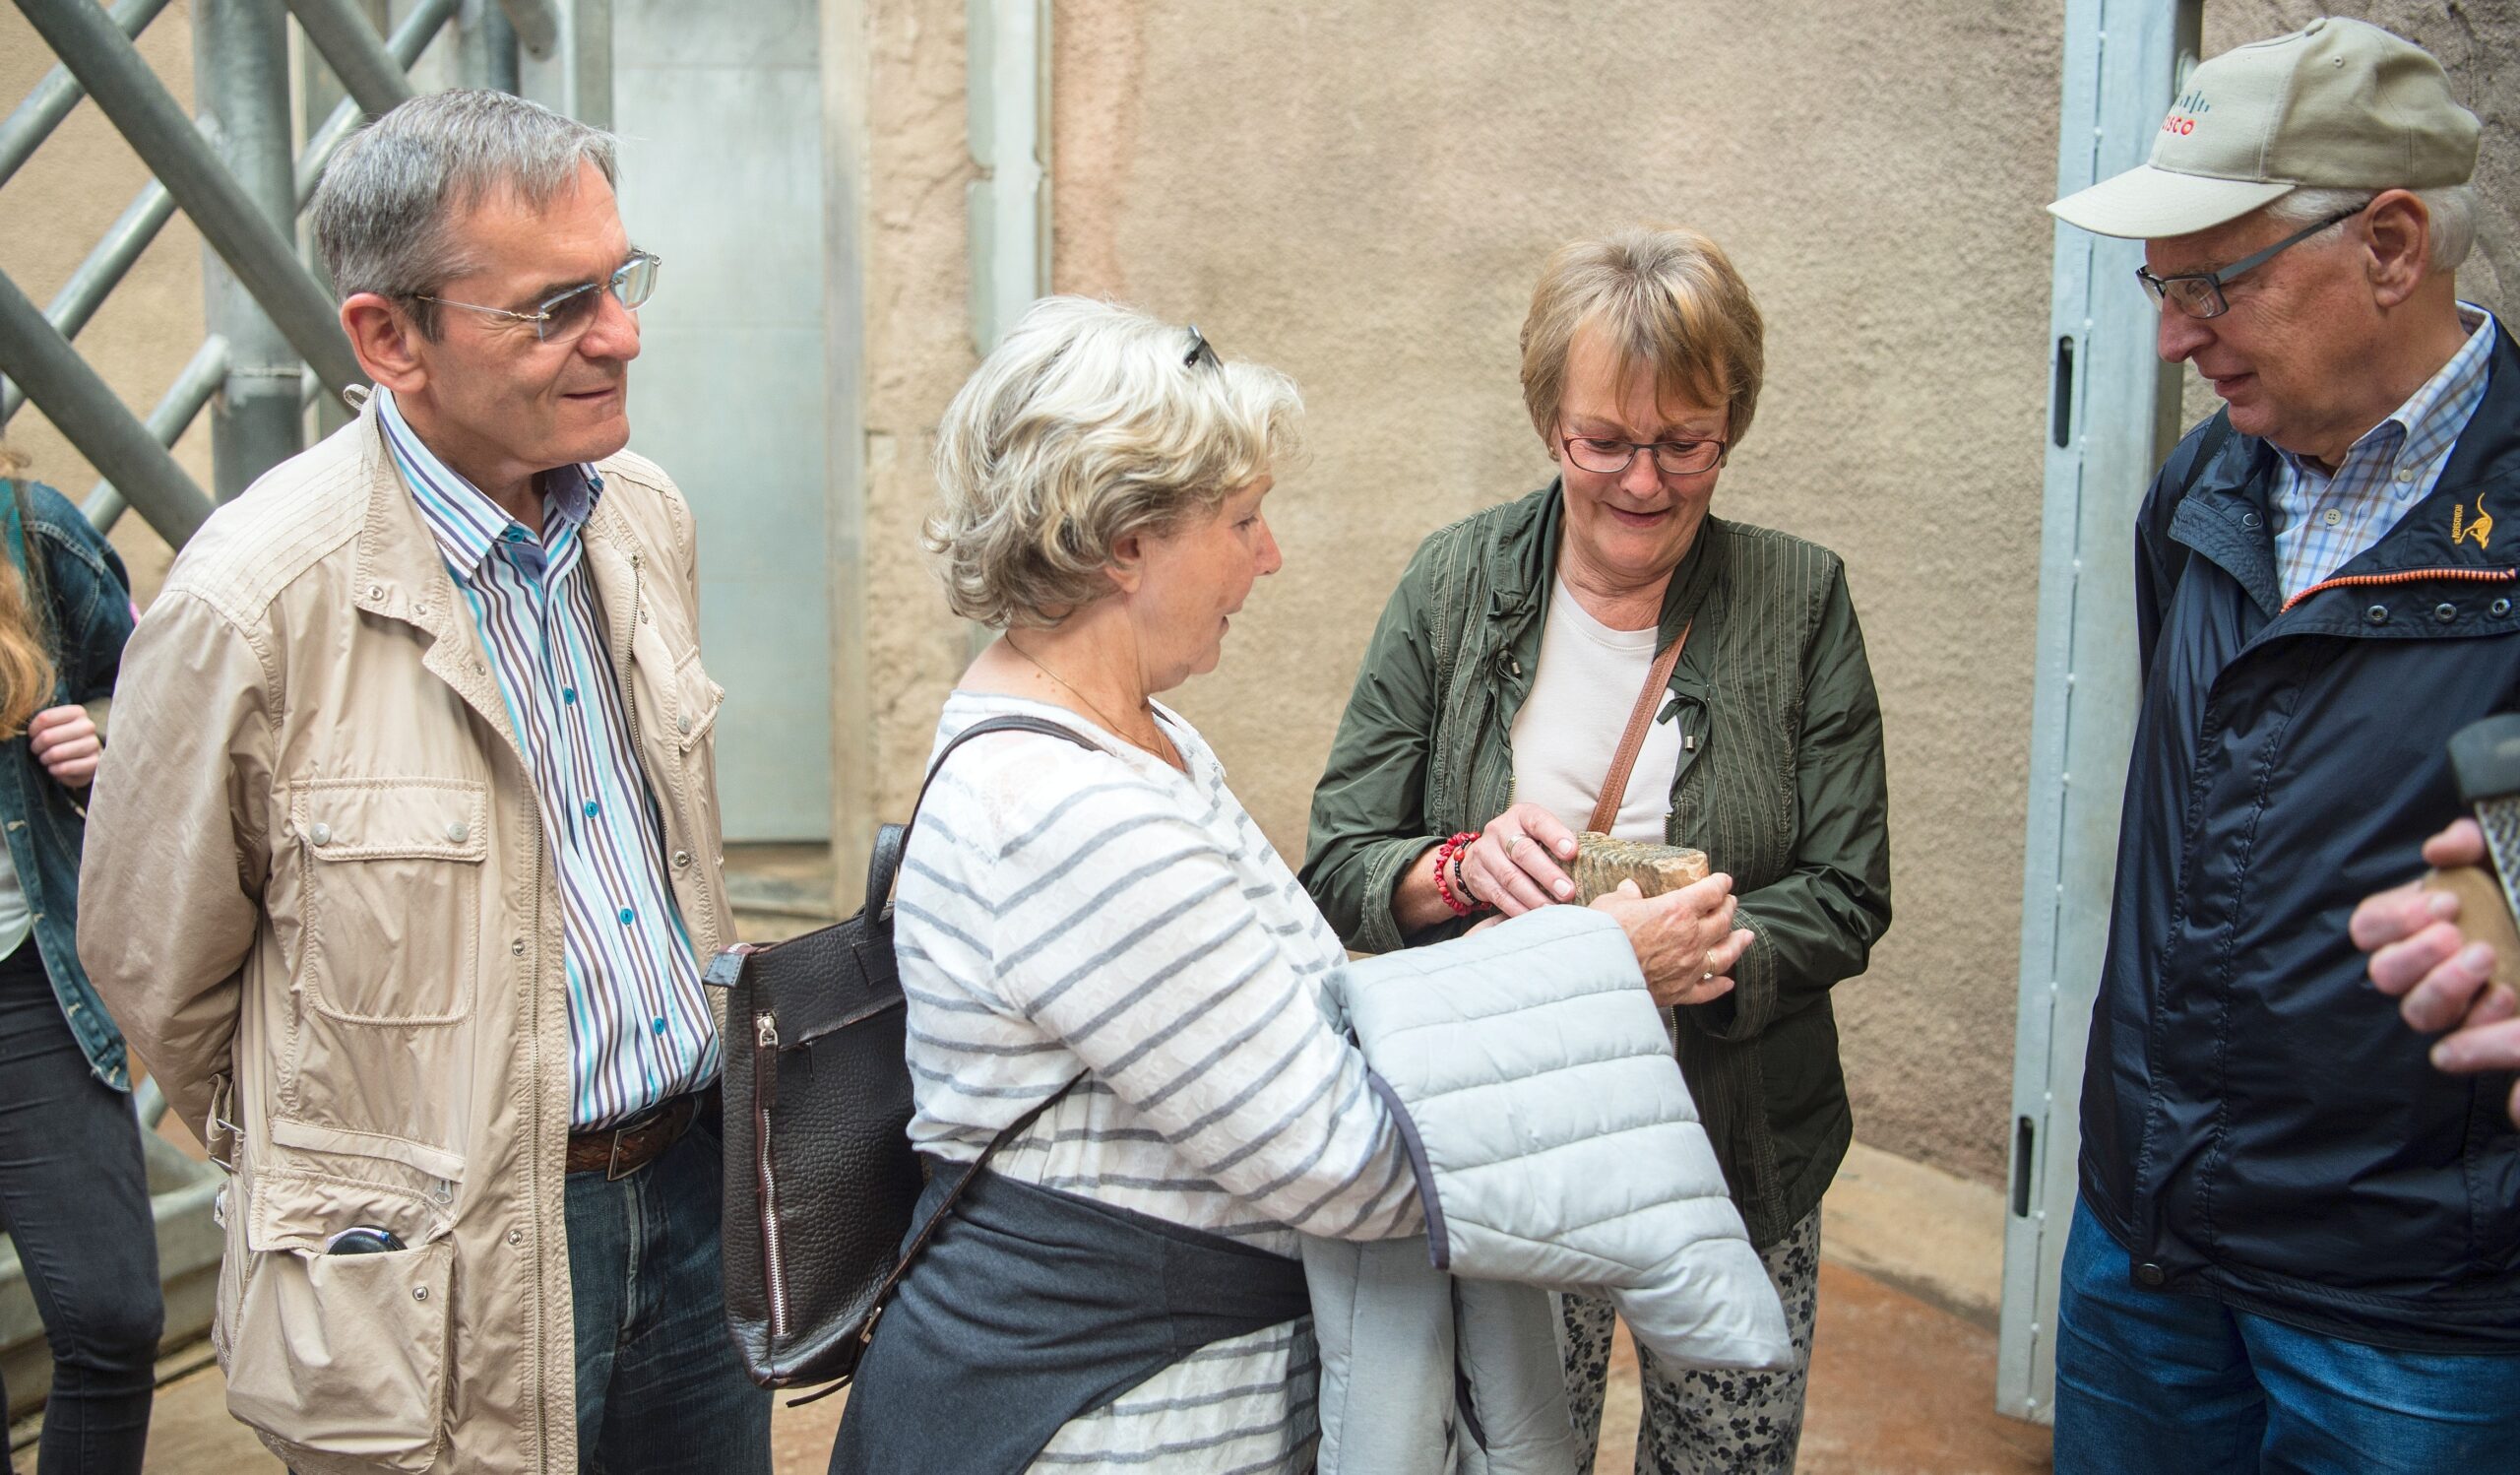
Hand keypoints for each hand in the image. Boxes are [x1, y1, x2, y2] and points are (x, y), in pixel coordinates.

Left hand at [26, 705, 99, 787]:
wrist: (83, 757)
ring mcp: (93, 744)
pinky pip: (65, 768)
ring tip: (45, 759)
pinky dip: (55, 770)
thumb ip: (42, 724)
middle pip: (47, 736)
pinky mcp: (94, 762)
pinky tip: (54, 769)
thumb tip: (28, 731)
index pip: (44, 718)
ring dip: (45, 759)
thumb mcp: (53, 725)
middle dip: (36, 746)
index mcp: (77, 712)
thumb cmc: (62, 739)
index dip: (32, 730)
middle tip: (37, 750)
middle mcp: (88, 726)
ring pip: (56, 753)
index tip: (32, 735)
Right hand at [1458, 802, 1579, 915]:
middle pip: (1523, 852)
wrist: (1481, 856)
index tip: (1572, 852)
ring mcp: (1485, 853)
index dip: (1555, 836)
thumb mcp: (1538, 834)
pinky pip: (1499, 895)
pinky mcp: (1477, 876)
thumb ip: (1558, 844)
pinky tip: (1533, 916)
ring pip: (1510, 877)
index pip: (1538, 821)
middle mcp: (1500, 830)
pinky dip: (1518, 908)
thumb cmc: (1523, 845)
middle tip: (1568, 892)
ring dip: (1534, 897)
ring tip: (1553, 909)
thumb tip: (1592, 864)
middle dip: (1547, 874)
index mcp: (1521, 815)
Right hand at [1591, 874, 1752, 1008]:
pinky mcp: (1681, 991)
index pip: (1710, 892)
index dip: (1720, 884)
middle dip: (1729, 908)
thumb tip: (1629, 889)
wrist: (1593, 973)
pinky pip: (1708, 989)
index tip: (1724, 881)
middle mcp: (1691, 937)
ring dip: (1738, 943)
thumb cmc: (1600, 934)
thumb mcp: (1611, 903)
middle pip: (1722, 920)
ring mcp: (1689, 966)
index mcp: (1677, 910)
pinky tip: (1728, 982)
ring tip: (1746, 936)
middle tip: (1730, 903)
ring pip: (1725, 954)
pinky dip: (1720, 986)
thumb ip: (1626, 895)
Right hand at [2352, 820, 2510, 1032]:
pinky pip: (2464, 1035)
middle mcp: (2412, 968)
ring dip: (2444, 986)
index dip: (2395, 919)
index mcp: (2401, 925)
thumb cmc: (2502, 887)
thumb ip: (2463, 842)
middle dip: (2417, 954)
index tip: (2445, 903)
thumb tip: (2440, 850)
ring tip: (2484, 958)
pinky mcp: (2475, 1026)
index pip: (2367, 927)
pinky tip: (2505, 992)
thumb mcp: (2487, 855)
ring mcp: (2442, 1001)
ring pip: (2416, 1012)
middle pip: (2384, 974)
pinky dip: (2482, 1015)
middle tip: (2455, 935)